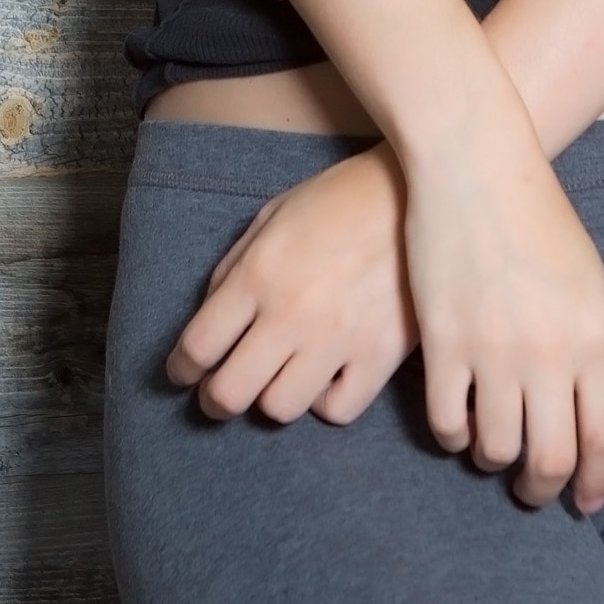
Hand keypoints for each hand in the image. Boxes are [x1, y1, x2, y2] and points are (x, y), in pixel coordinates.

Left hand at [167, 144, 417, 428]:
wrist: (422, 193)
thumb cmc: (340, 200)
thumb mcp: (273, 216)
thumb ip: (235, 267)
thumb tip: (211, 319)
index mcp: (258, 274)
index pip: (197, 346)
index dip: (180, 369)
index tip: (183, 374)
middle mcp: (292, 313)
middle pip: (229, 393)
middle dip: (214, 399)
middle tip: (219, 393)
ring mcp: (338, 339)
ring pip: (280, 409)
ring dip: (271, 397)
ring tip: (280, 378)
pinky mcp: (380, 356)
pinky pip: (336, 410)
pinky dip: (324, 400)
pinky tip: (327, 377)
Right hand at [401, 122, 603, 516]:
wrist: (478, 169)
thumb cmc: (538, 219)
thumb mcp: (587, 282)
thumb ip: (589, 346)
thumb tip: (582, 408)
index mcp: (596, 337)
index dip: (596, 480)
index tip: (586, 502)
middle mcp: (550, 353)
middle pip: (551, 457)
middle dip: (543, 487)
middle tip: (533, 490)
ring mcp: (494, 350)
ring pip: (495, 447)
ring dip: (493, 460)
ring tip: (490, 451)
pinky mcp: (443, 344)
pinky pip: (446, 420)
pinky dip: (451, 435)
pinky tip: (455, 426)